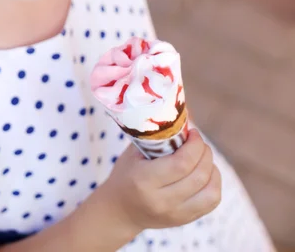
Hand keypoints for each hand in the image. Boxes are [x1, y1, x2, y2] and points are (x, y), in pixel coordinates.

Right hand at [100, 129, 221, 231]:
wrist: (120, 211)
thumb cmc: (125, 174)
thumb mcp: (133, 153)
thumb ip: (157, 137)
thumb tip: (183, 115)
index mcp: (145, 181)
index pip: (182, 164)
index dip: (194, 145)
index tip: (193, 133)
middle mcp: (162, 201)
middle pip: (198, 176)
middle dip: (204, 152)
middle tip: (198, 141)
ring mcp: (175, 214)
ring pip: (210, 191)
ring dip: (212, 168)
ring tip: (203, 157)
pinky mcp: (185, 220)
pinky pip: (212, 202)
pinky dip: (214, 183)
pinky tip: (206, 172)